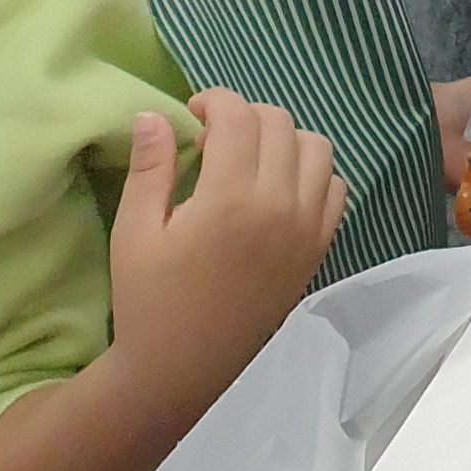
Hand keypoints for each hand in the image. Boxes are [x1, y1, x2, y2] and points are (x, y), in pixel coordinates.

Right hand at [104, 93, 341, 404]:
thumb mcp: (135, 232)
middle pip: (280, 123)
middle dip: (246, 116)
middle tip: (213, 138)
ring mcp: (308, 226)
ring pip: (317, 147)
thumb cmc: (149, 300)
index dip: (215, 101)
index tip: (192, 113)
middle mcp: (280, 204)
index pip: (239, 117)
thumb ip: (150, 168)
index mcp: (230, 197)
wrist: (182, 368)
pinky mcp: (320, 247)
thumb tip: (154, 113)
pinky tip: (277, 187)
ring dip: (283, 138)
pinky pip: (336, 187)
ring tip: (247, 159)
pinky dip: (313, 172)